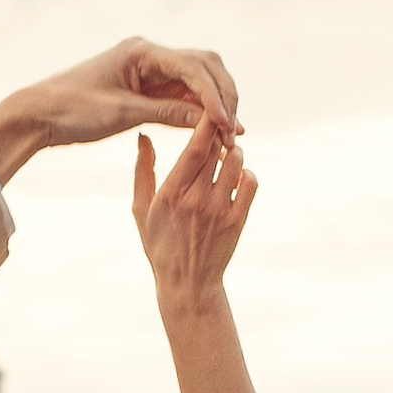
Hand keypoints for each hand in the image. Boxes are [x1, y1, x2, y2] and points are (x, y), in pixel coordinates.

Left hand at [0, 38, 238, 182]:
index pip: (192, 67)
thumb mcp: (121, 114)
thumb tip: (206, 120)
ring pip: (198, 80)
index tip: (227, 124)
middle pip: (204, 66)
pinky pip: (183, 95)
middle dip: (223, 96)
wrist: (39, 114)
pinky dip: (199, 111)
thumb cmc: (72, 110)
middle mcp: (150, 54)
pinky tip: (213, 132)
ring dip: (216, 104)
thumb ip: (166, 112)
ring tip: (229, 135)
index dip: (214, 96)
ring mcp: (150, 69)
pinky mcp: (147, 86)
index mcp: (142, 51)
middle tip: (235, 130)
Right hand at [133, 121, 257, 307]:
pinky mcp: (237, 220)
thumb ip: (143, 171)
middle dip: (219, 135)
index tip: (209, 109)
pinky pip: (251, 183)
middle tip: (218, 132)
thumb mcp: (142, 209)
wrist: (186, 283)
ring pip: (237, 162)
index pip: (194, 148)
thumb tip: (143, 136)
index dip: (205, 124)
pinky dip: (247, 175)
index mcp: (171, 194)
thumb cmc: (160, 244)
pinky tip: (237, 179)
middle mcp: (196, 200)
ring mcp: (219, 210)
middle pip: (217, 149)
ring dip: (234, 154)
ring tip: (226, 158)